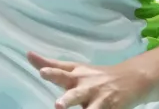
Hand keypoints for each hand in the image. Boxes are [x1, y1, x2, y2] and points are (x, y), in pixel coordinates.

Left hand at [27, 52, 151, 108]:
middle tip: (58, 105)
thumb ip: (51, 65)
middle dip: (67, 100)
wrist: (131, 79)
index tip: (42, 72)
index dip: (51, 71)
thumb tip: (27, 54)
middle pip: (75, 94)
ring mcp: (99, 100)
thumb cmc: (95, 75)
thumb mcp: (74, 68)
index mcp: (76, 75)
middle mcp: (87, 87)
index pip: (61, 72)